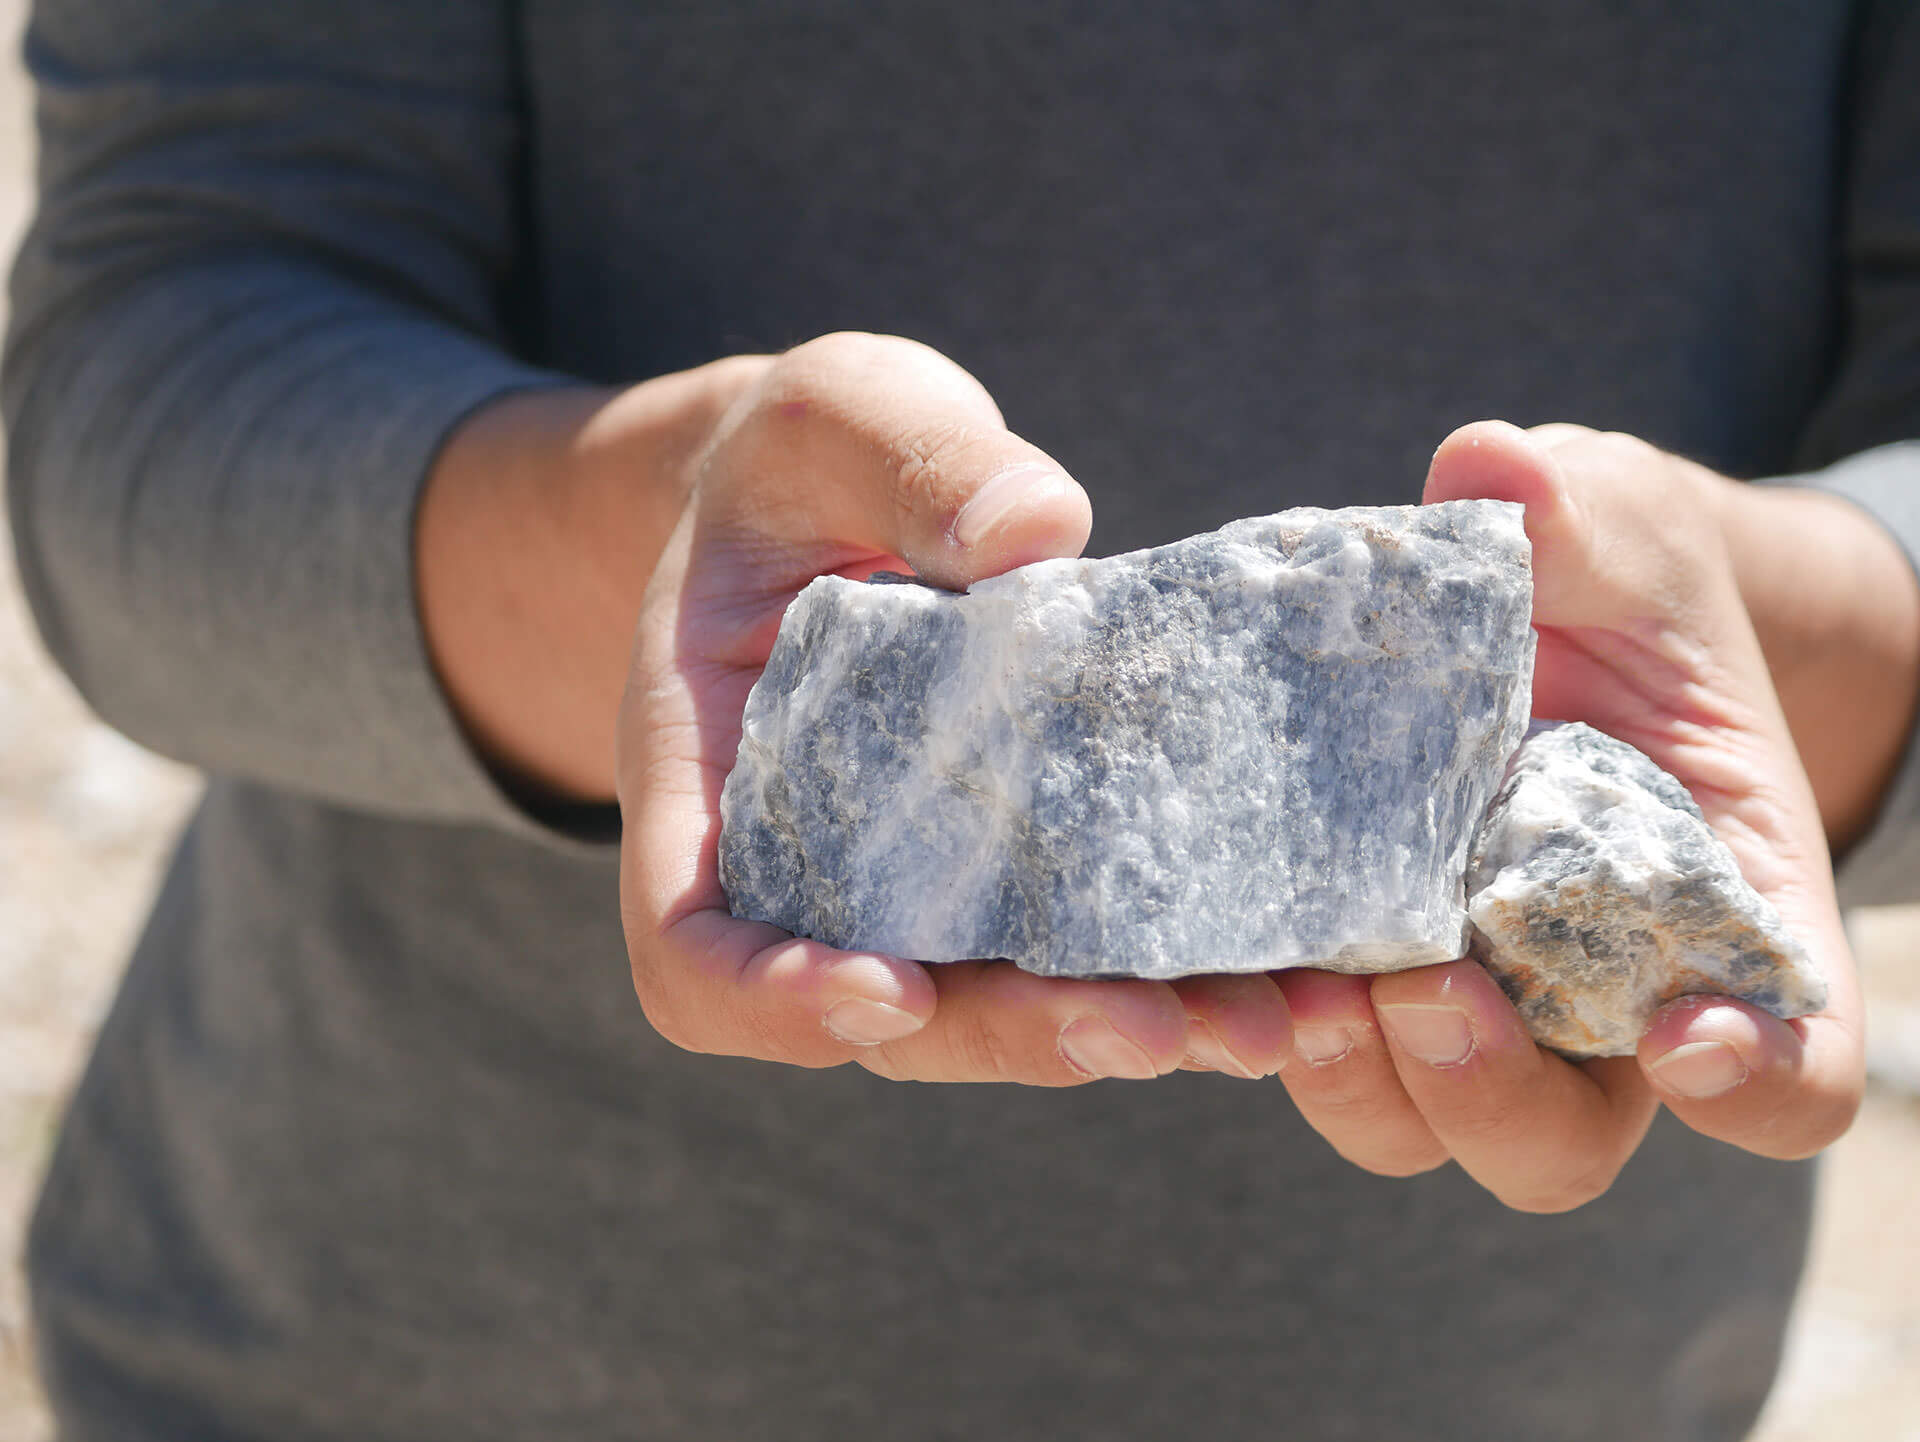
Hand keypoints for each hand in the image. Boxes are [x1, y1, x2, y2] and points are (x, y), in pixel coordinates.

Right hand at [618, 332, 1298, 1082]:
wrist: (838, 502)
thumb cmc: (809, 461)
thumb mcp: (837, 418)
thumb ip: (911, 460)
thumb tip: (1039, 532)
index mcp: (709, 780)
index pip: (693, 947)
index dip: (772, 998)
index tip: (889, 990)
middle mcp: (807, 867)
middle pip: (885, 1014)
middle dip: (1014, 1033)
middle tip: (1150, 1032)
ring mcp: (915, 887)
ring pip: (1001, 1009)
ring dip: (1129, 1032)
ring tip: (1268, 1022)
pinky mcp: (1013, 873)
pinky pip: (1079, 955)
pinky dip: (1183, 979)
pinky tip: (1301, 976)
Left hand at [1272, 421, 1865, 1210]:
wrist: (1533, 616)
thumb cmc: (1618, 588)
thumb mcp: (1622, 535)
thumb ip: (1583, 517)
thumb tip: (1491, 471)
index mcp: (1725, 918)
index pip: (1791, 1062)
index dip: (1756, 1080)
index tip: (1687, 1037)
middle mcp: (1595, 994)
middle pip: (1563, 1137)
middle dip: (1493, 1094)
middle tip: (1425, 996)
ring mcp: (1466, 999)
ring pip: (1413, 1118)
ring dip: (1358, 1081)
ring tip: (1299, 995)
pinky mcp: (1347, 968)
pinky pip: (1307, 1041)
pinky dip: (1263, 1021)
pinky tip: (1207, 957)